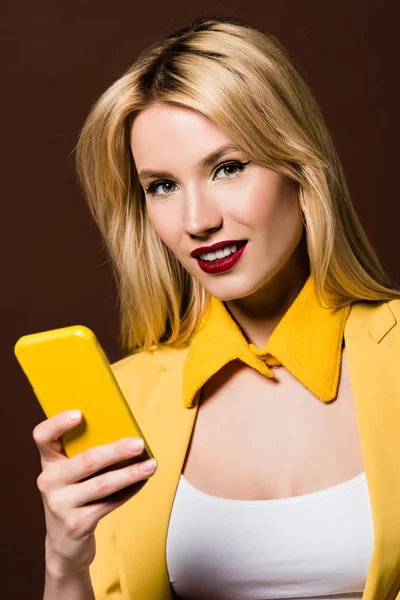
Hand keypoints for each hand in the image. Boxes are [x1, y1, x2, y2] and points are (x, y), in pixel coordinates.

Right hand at [33, 410, 156, 576]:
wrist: (64, 542)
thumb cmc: (73, 494)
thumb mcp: (70, 472)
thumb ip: (83, 453)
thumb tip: (123, 430)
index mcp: (48, 462)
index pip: (42, 436)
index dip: (58, 423)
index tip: (79, 413)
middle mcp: (49, 481)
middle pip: (86, 460)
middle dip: (116, 451)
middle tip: (139, 443)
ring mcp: (61, 504)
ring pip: (102, 484)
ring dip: (131, 473)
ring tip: (151, 465)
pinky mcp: (77, 524)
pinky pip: (110, 503)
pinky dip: (129, 491)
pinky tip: (142, 482)